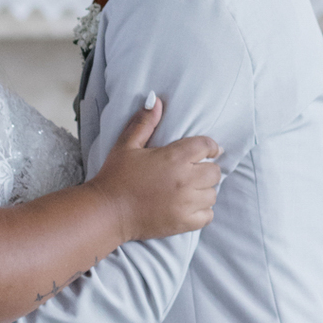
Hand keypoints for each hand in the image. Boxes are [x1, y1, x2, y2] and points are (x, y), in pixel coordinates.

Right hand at [91, 98, 221, 241]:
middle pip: (215, 172)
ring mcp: (186, 204)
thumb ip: (144, 122)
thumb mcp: (126, 144)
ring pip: (212, 194)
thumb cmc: (116, 176)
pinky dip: (203, 211)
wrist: (108, 212)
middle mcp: (185, 180)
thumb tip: (157, 100)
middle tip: (196, 170)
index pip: (206, 146)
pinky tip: (190, 206)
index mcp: (174, 158)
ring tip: (191, 188)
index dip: (210, 147)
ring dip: (205, 190)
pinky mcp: (184, 223)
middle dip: (208, 168)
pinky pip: (208, 215)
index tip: (208, 150)